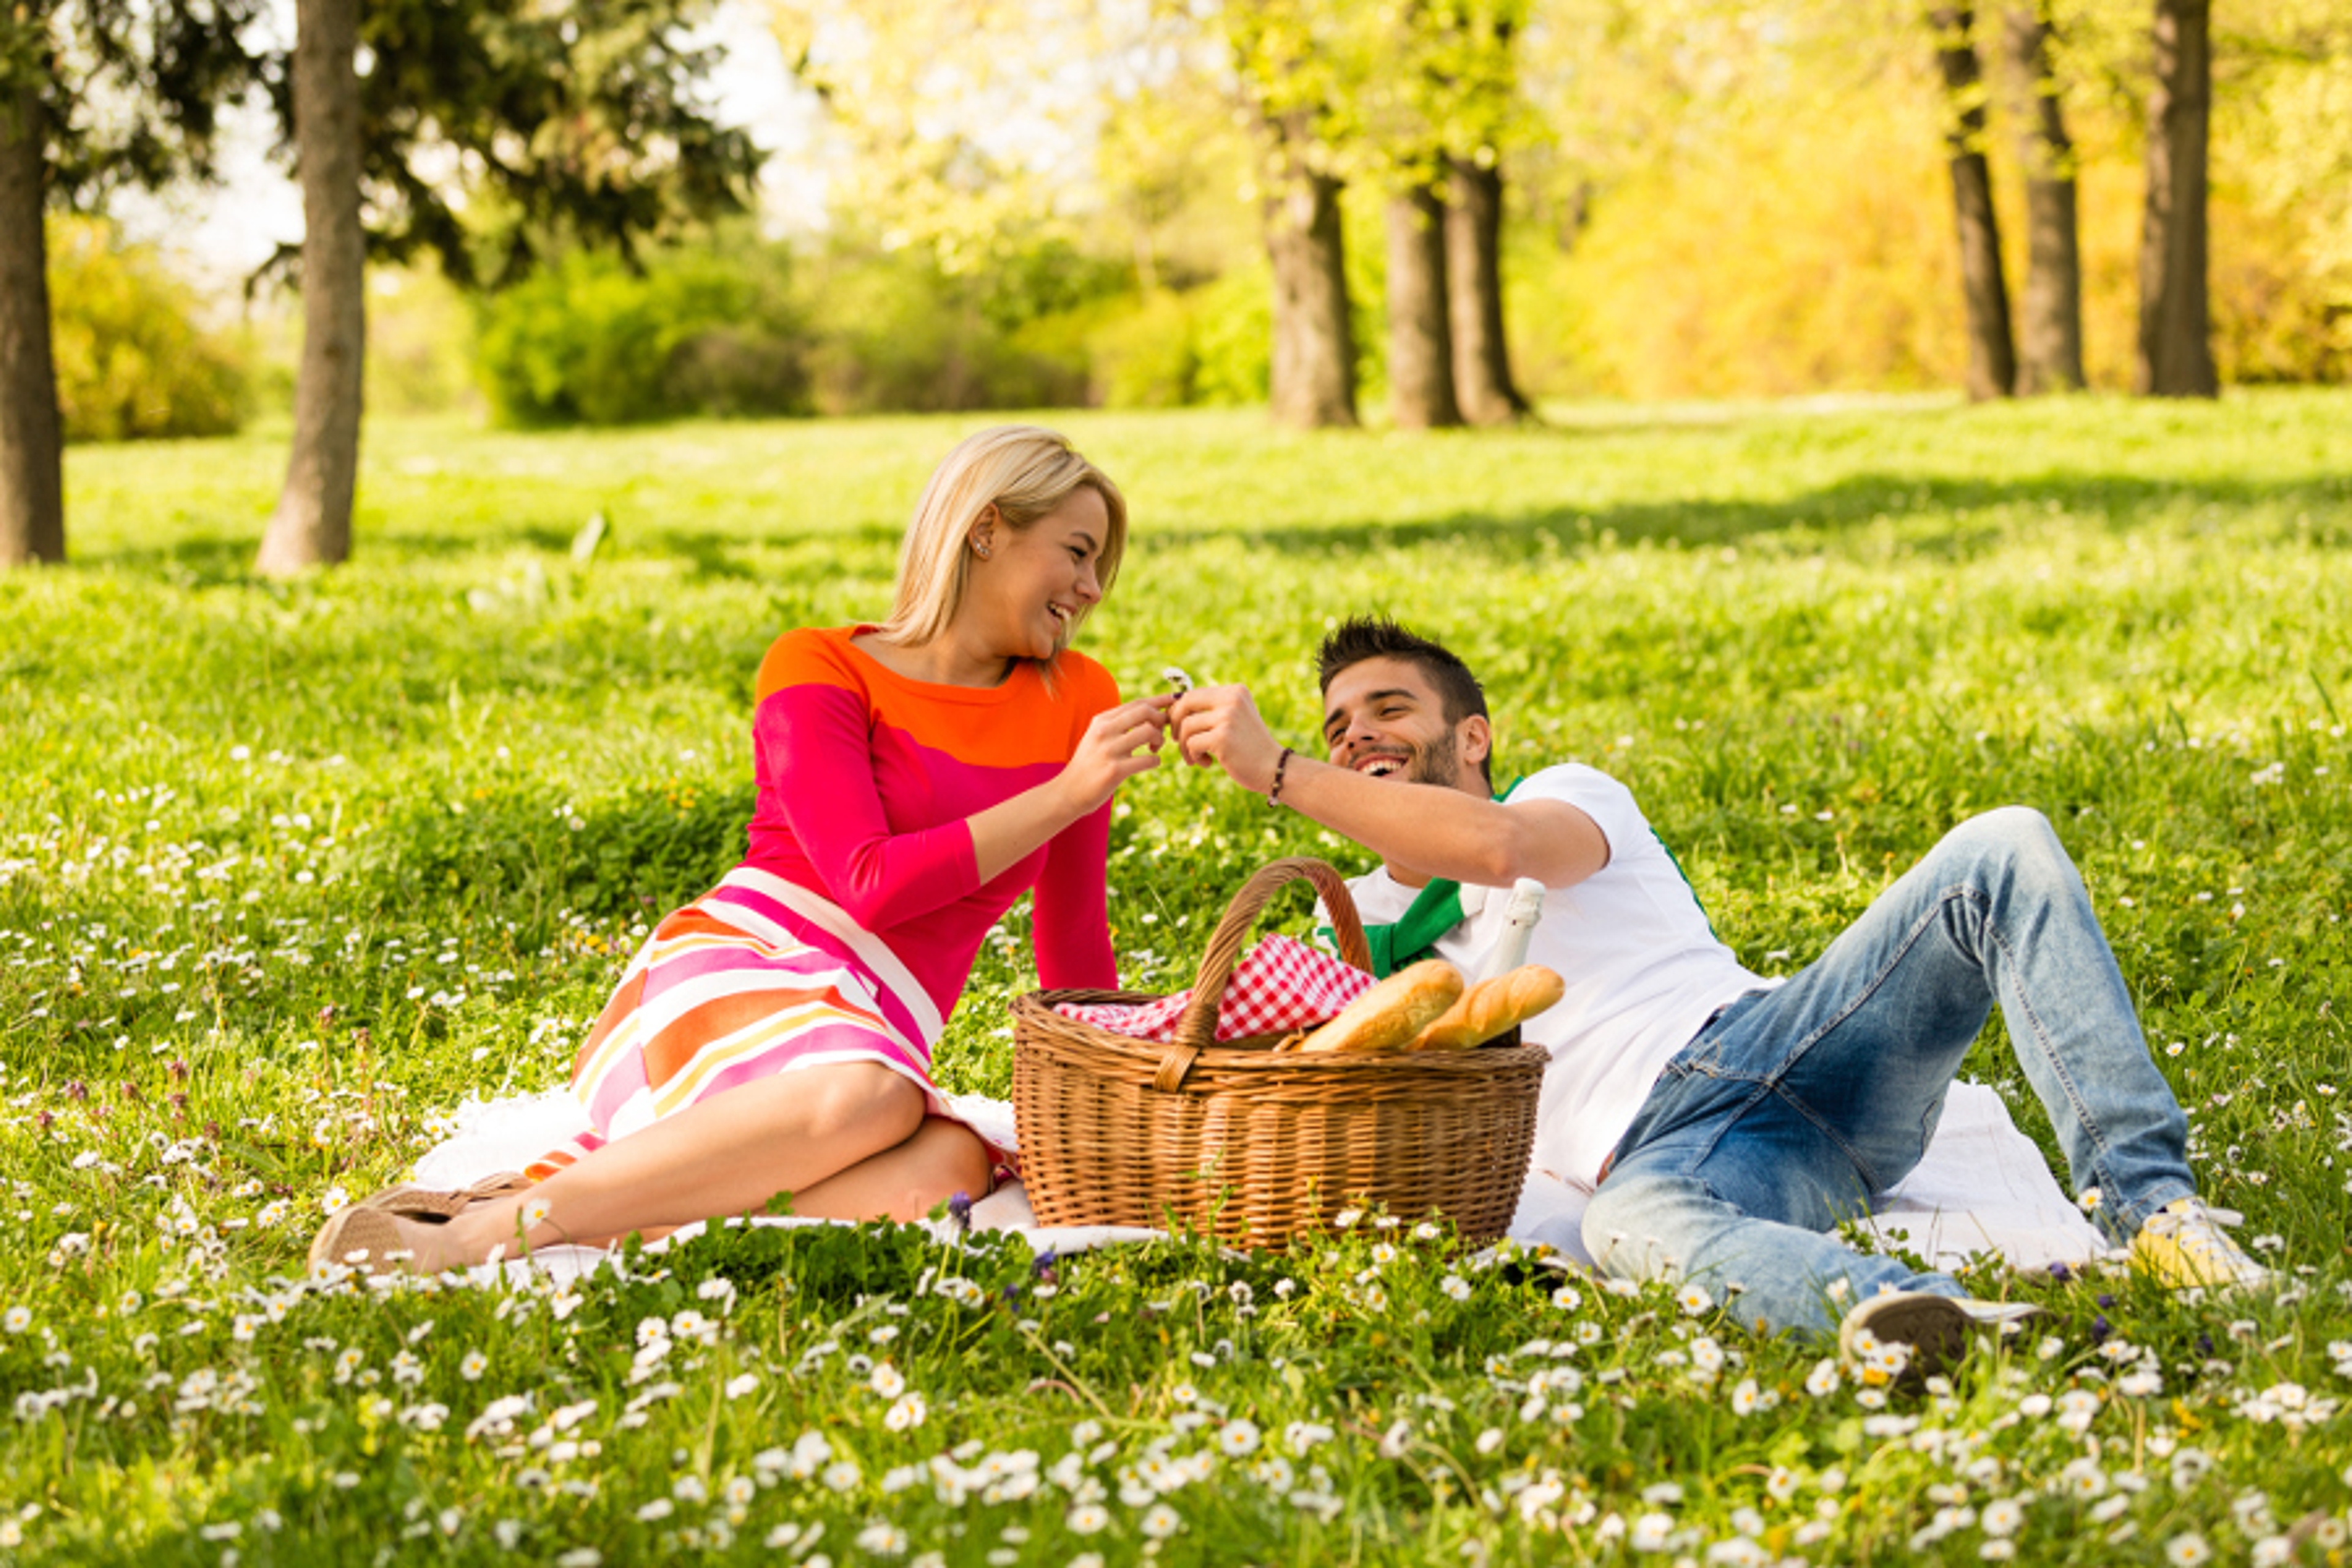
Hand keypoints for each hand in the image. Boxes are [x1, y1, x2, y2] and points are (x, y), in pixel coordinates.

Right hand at [1056, 694, 1172, 813]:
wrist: (1069, 791)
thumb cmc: (1089, 764)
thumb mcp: (1098, 737)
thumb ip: (1118, 724)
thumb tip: (1149, 712)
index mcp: (1102, 720)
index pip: (1136, 703)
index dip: (1160, 700)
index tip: (1175, 700)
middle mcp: (1104, 731)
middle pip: (1145, 711)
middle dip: (1160, 719)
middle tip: (1162, 732)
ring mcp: (1109, 750)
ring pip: (1149, 732)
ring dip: (1159, 740)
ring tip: (1155, 748)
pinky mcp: (1115, 770)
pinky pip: (1148, 759)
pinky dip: (1155, 760)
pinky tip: (1151, 762)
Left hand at [1170, 684, 1285, 793]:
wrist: (1274, 768)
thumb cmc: (1250, 747)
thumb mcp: (1235, 718)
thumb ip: (1213, 709)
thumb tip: (1174, 706)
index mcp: (1235, 691)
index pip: (1193, 694)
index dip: (1178, 711)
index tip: (1178, 728)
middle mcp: (1232, 699)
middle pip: (1185, 704)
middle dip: (1174, 723)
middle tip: (1176, 740)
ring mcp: (1228, 717)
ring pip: (1186, 727)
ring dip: (1184, 746)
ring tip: (1196, 758)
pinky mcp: (1223, 737)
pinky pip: (1192, 744)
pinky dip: (1193, 756)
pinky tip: (1207, 763)